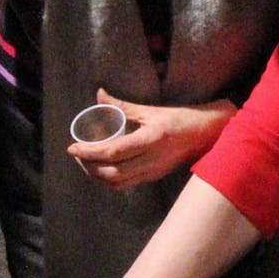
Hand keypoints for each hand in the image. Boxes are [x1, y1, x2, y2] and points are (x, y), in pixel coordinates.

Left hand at [68, 87, 235, 189]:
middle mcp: (152, 160)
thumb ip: (122, 106)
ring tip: (86, 161)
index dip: (89, 152)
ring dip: (97, 175)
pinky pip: (125, 184)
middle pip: (112, 172)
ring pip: (117, 182)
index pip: (113, 152)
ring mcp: (153, 172)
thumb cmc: (179, 119)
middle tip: (77, 154)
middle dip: (89, 166)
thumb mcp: (150, 110)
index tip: (73, 147)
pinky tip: (101, 167)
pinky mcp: (153, 177)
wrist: (205, 136)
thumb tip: (99, 94)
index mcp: (151, 139)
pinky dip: (108, 178)